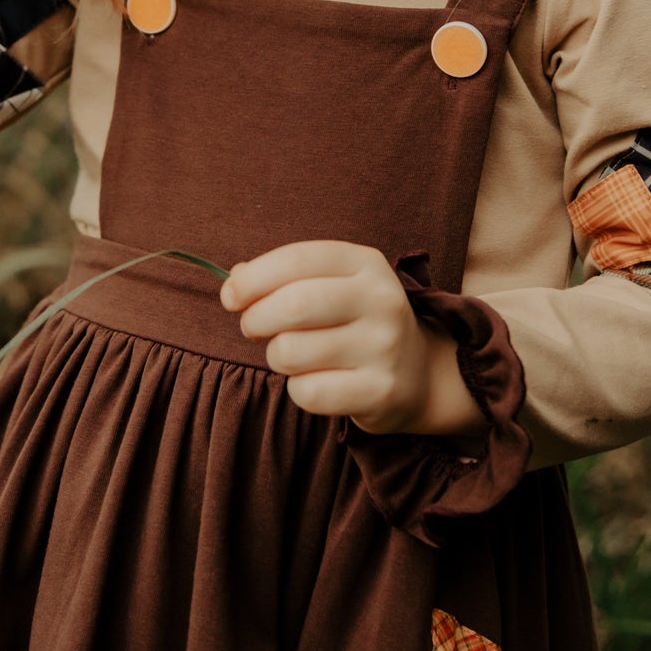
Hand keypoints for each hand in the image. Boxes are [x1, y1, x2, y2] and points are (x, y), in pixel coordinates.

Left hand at [221, 240, 482, 437]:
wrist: (420, 373)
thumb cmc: (356, 321)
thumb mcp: (333, 283)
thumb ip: (284, 276)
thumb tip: (234, 282)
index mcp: (366, 263)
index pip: (297, 259)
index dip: (253, 278)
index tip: (231, 297)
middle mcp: (382, 300)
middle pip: (293, 305)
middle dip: (256, 319)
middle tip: (254, 328)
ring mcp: (385, 347)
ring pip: (292, 351)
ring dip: (277, 356)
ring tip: (293, 355)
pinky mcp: (380, 391)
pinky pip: (307, 392)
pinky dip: (298, 389)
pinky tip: (316, 381)